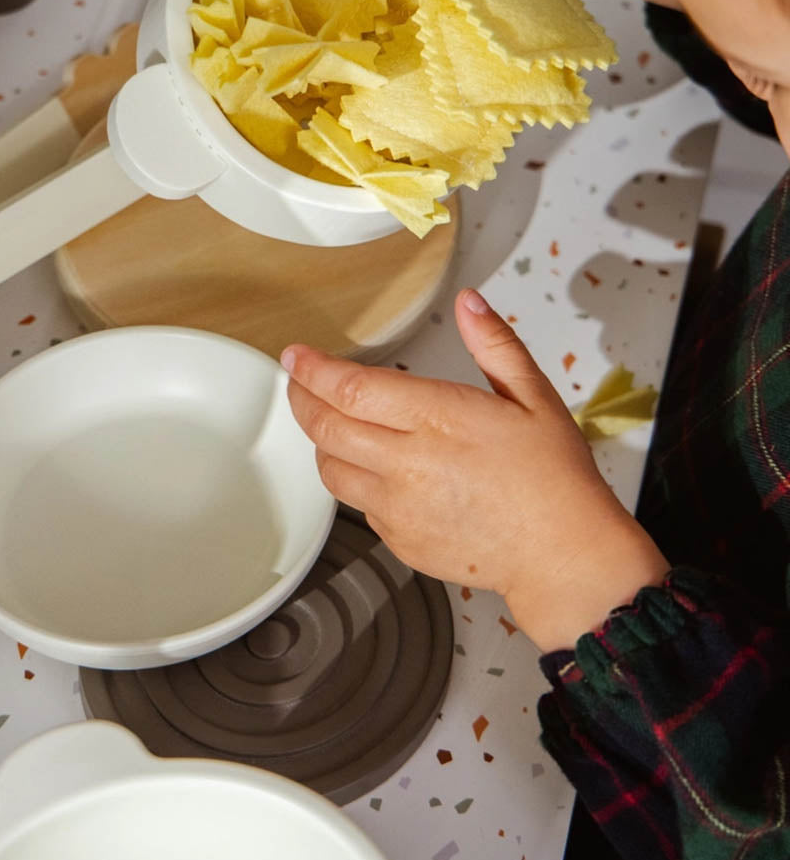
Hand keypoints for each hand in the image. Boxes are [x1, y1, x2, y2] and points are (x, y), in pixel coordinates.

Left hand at [282, 288, 668, 652]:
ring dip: (322, 441)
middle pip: (325, 427)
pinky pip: (358, 505)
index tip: (295, 357)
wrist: (564, 556)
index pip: (350, 388)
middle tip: (298, 382)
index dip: (312, 370)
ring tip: (332, 422)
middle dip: (301, 399)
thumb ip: (495, 345)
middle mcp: (409, 463)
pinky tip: (375, 467)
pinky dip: (356, 481)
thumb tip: (469, 303)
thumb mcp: (534, 398)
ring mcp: (399, 507)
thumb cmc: (554, 479)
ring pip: (330, 469)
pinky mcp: (399, 539)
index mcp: (439, 418)